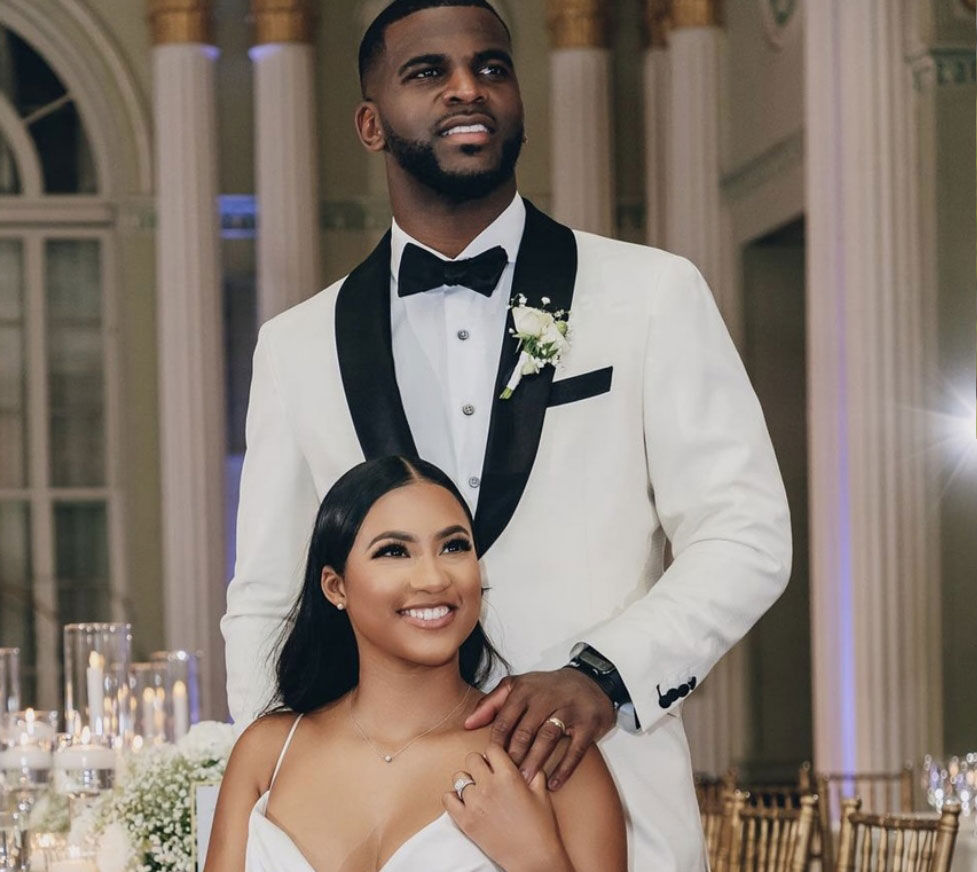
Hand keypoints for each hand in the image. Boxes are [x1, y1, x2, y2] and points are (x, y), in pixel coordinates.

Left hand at [443, 745, 571, 871]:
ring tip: (477, 791)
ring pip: (459, 777)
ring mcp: (474, 803)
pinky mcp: (465, 821)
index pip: (492, 748)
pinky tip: (464, 802)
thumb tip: (529, 764)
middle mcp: (489, 785)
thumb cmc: (541, 827)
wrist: (532, 858)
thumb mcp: (542, 794)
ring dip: (467, 781)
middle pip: (472, 758)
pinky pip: (448, 798)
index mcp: (509, 775)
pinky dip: (453, 798)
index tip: (497, 762)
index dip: (495, 754)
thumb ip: (534, 774)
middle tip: (486, 775)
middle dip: (479, 764)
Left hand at [464, 669, 614, 789]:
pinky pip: (575, 750)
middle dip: (513, 757)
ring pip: (547, 739)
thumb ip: (491, 704)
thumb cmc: (547, 689)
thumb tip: (468, 724)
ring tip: (525, 783)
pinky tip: (553, 784)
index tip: (489, 765)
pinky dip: (563, 769)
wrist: (589, 682)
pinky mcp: (588, 724)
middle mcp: (545, 697)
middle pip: (524, 731)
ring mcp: (568, 710)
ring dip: (535, 763)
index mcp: (524, 690)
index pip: (504, 720)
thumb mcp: (518, 688)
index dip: (496, 745)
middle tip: (504, 780)